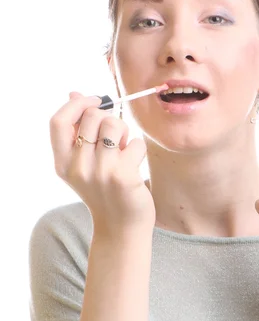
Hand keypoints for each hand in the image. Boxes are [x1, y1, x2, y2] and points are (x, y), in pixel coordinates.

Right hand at [50, 91, 155, 233]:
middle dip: (109, 119)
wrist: (121, 227)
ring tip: (123, 151)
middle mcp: (77, 167)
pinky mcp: (123, 177)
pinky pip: (135, 142)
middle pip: (92, 116)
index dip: (77, 104)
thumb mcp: (83, 163)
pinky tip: (135, 165)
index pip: (57, 121)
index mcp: (62, 163)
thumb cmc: (105, 189)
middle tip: (115, 138)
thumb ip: (78, 131)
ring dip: (124, 133)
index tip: (95, 101)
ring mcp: (100, 172)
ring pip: (114, 124)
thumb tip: (75, 94)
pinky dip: (138, 149)